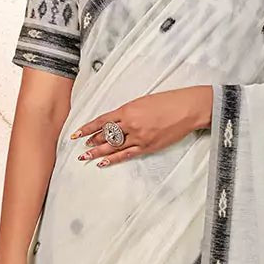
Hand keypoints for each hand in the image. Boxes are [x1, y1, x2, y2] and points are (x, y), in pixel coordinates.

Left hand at [70, 85, 213, 165]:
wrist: (187, 109)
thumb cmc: (168, 101)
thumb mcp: (144, 101)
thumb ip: (129, 111)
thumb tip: (117, 120)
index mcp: (127, 109)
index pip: (102, 121)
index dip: (88, 128)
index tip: (77, 133)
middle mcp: (130, 124)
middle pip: (105, 135)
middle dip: (92, 141)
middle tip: (82, 147)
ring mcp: (138, 137)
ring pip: (113, 146)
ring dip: (98, 152)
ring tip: (86, 156)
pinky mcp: (148, 146)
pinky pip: (127, 154)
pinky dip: (114, 159)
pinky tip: (103, 162)